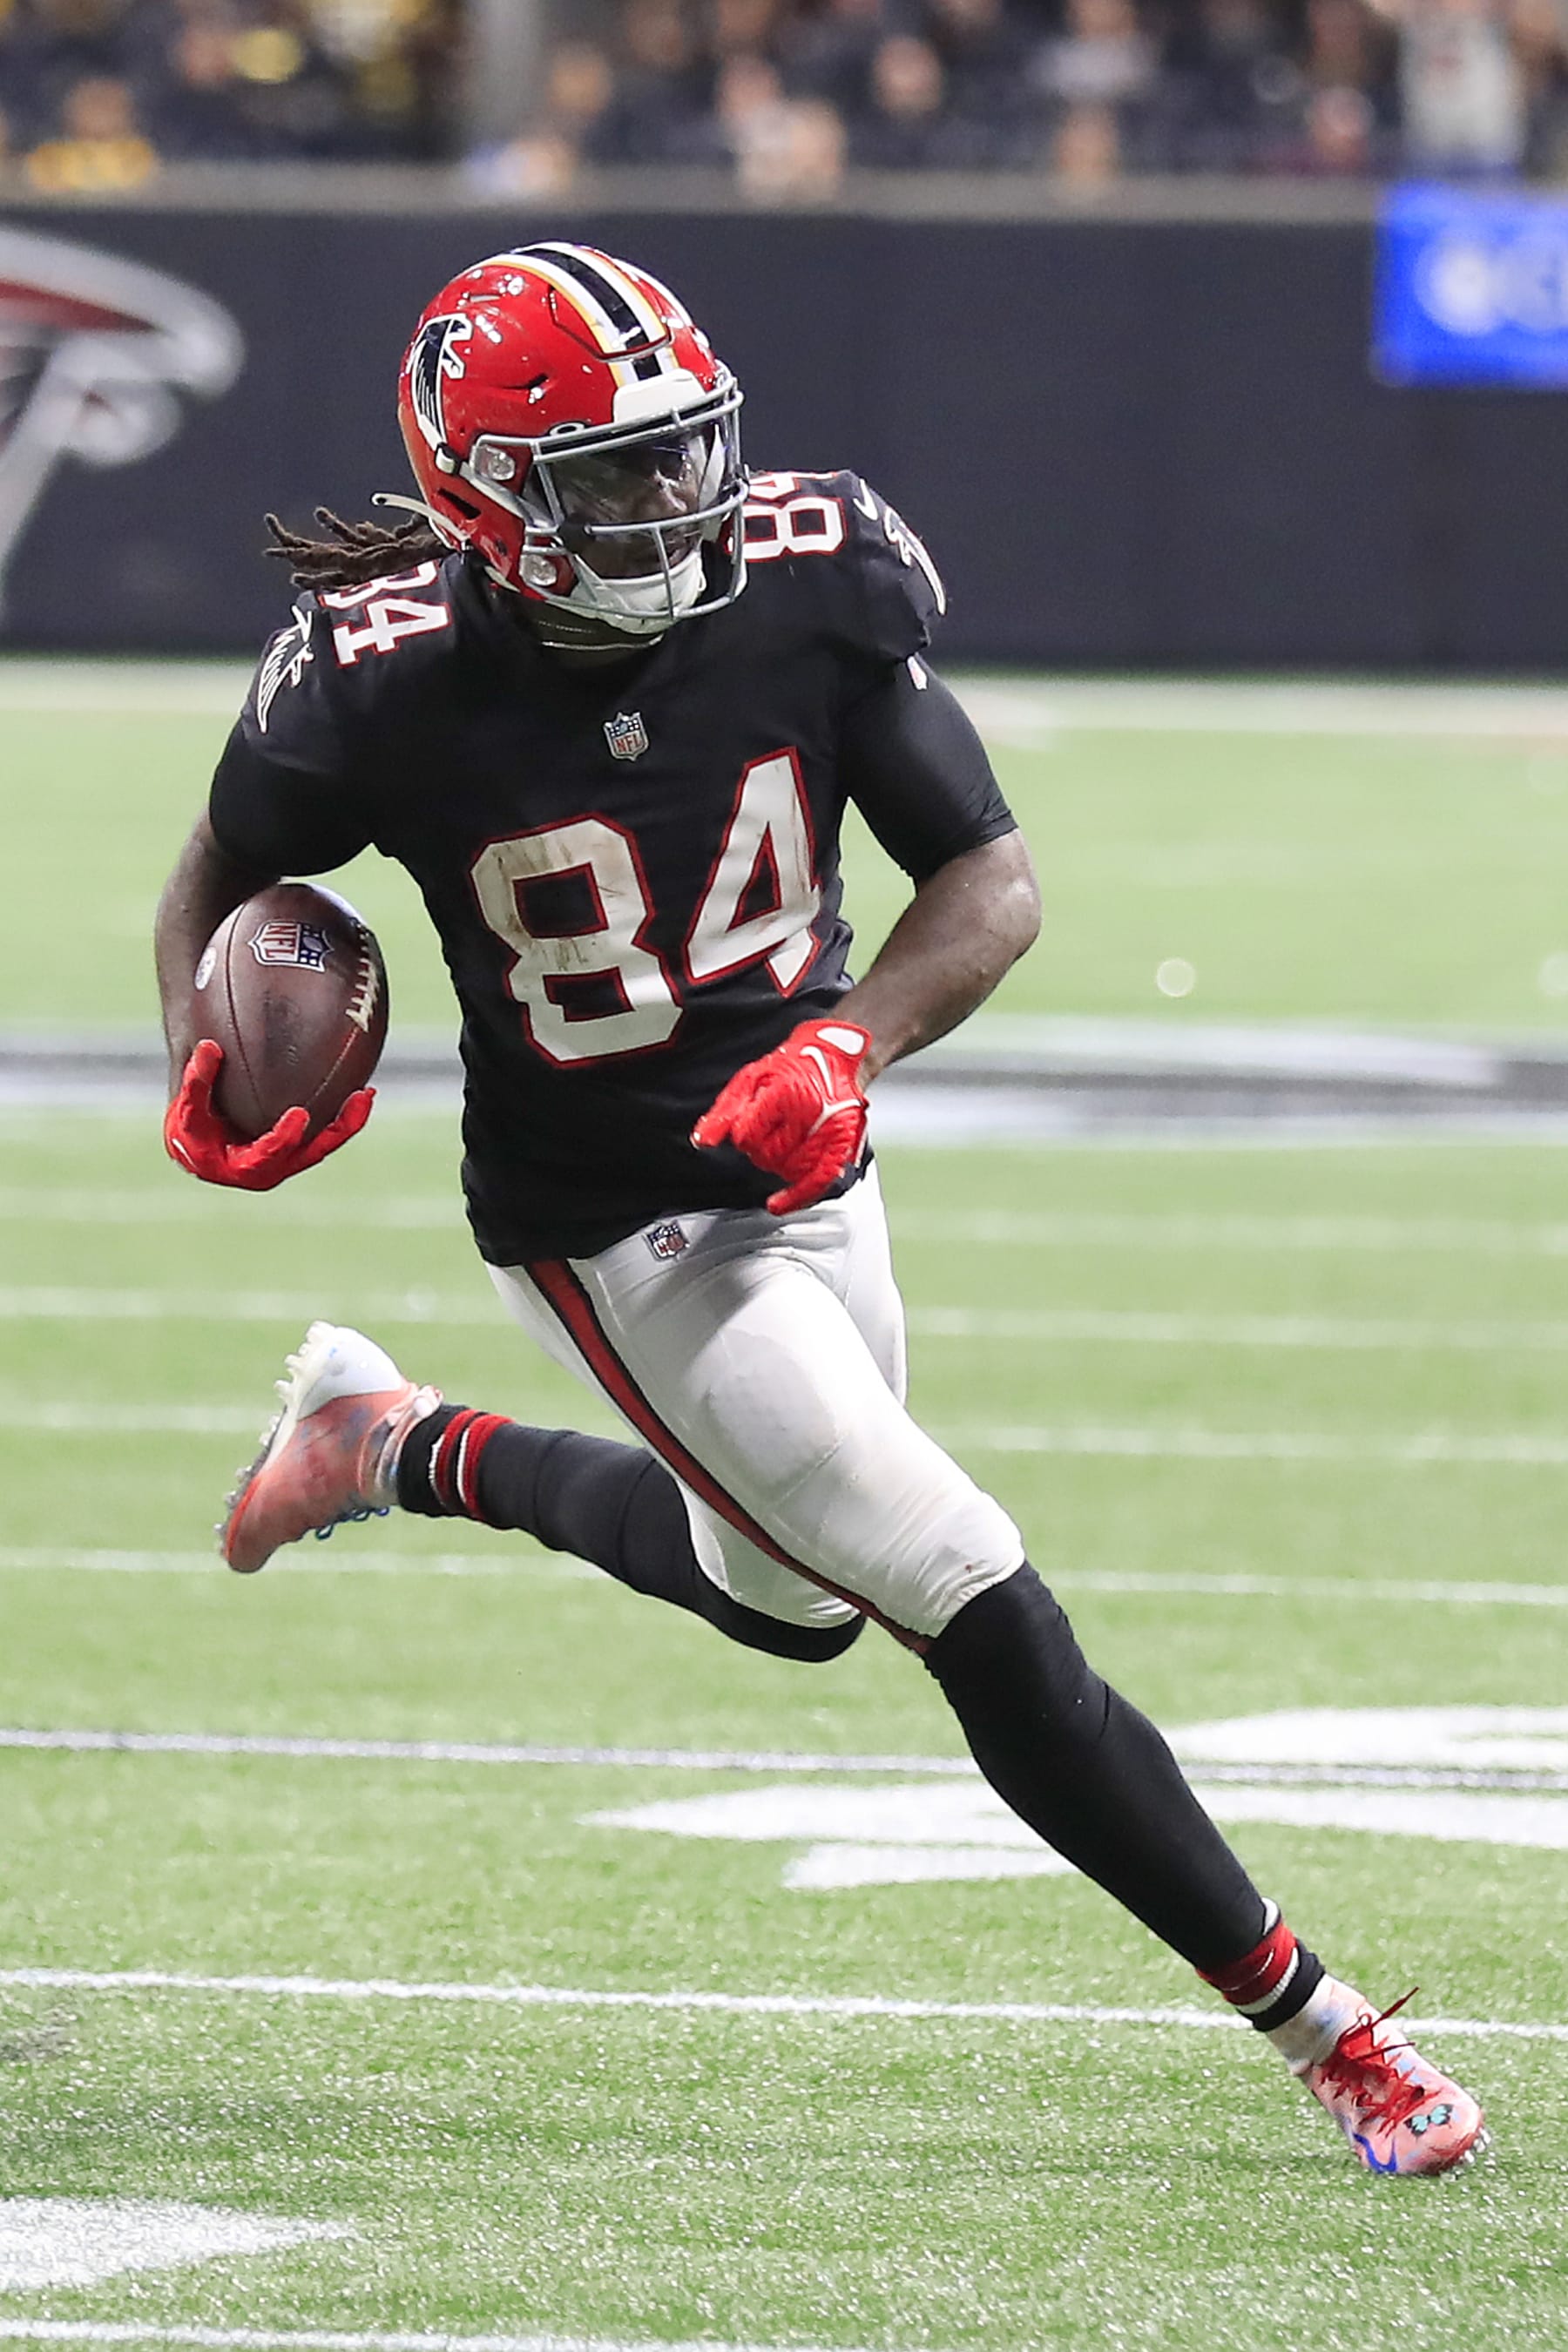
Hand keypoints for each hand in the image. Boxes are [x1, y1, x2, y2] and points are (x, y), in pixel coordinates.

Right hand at [164, 1038, 372, 1191]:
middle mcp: (273, 1168)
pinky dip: (342, 1116)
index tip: (299, 1115)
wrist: (201, 1146)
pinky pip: (326, 1133)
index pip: (268, 1155)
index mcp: (245, 1168)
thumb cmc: (193, 1132)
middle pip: (312, 1151)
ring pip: (325, 1143)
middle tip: (357, 1099)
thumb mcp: (189, 1111)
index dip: (283, 1138)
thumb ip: (197, 1082)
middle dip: (338, 1129)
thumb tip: (209, 1047)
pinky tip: (361, 1090)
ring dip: (348, 1122)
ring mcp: (290, 1159)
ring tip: (366, 1094)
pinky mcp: (300, 1147)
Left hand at [691, 1018, 870, 1215]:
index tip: (749, 1124)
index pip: (747, 1136)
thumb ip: (723, 1114)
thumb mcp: (748, 1080)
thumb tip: (703, 1142)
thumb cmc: (790, 1066)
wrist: (832, 1058)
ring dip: (778, 1164)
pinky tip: (778, 1205)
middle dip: (760, 1149)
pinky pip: (818, 1183)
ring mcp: (827, 1131)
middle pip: (767, 1157)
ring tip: (783, 1142)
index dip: (742, 1134)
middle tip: (769, 1130)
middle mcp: (809, 1113)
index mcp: (784, 1093)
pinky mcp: (841, 1146)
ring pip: (788, 1170)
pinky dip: (796, 1198)